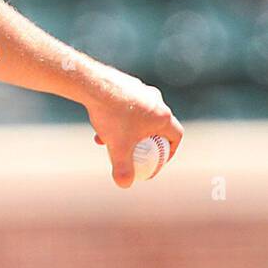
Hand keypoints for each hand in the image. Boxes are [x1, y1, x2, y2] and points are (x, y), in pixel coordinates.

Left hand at [84, 72, 183, 187]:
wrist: (92, 85)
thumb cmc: (110, 115)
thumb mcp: (117, 146)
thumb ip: (123, 168)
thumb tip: (125, 185)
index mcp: (162, 115)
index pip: (176, 136)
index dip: (170, 151)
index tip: (158, 160)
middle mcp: (156, 100)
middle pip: (157, 126)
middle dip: (145, 142)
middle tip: (133, 152)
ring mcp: (141, 89)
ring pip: (138, 116)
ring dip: (127, 130)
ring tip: (108, 140)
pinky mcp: (126, 83)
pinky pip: (126, 104)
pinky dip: (117, 117)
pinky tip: (99, 124)